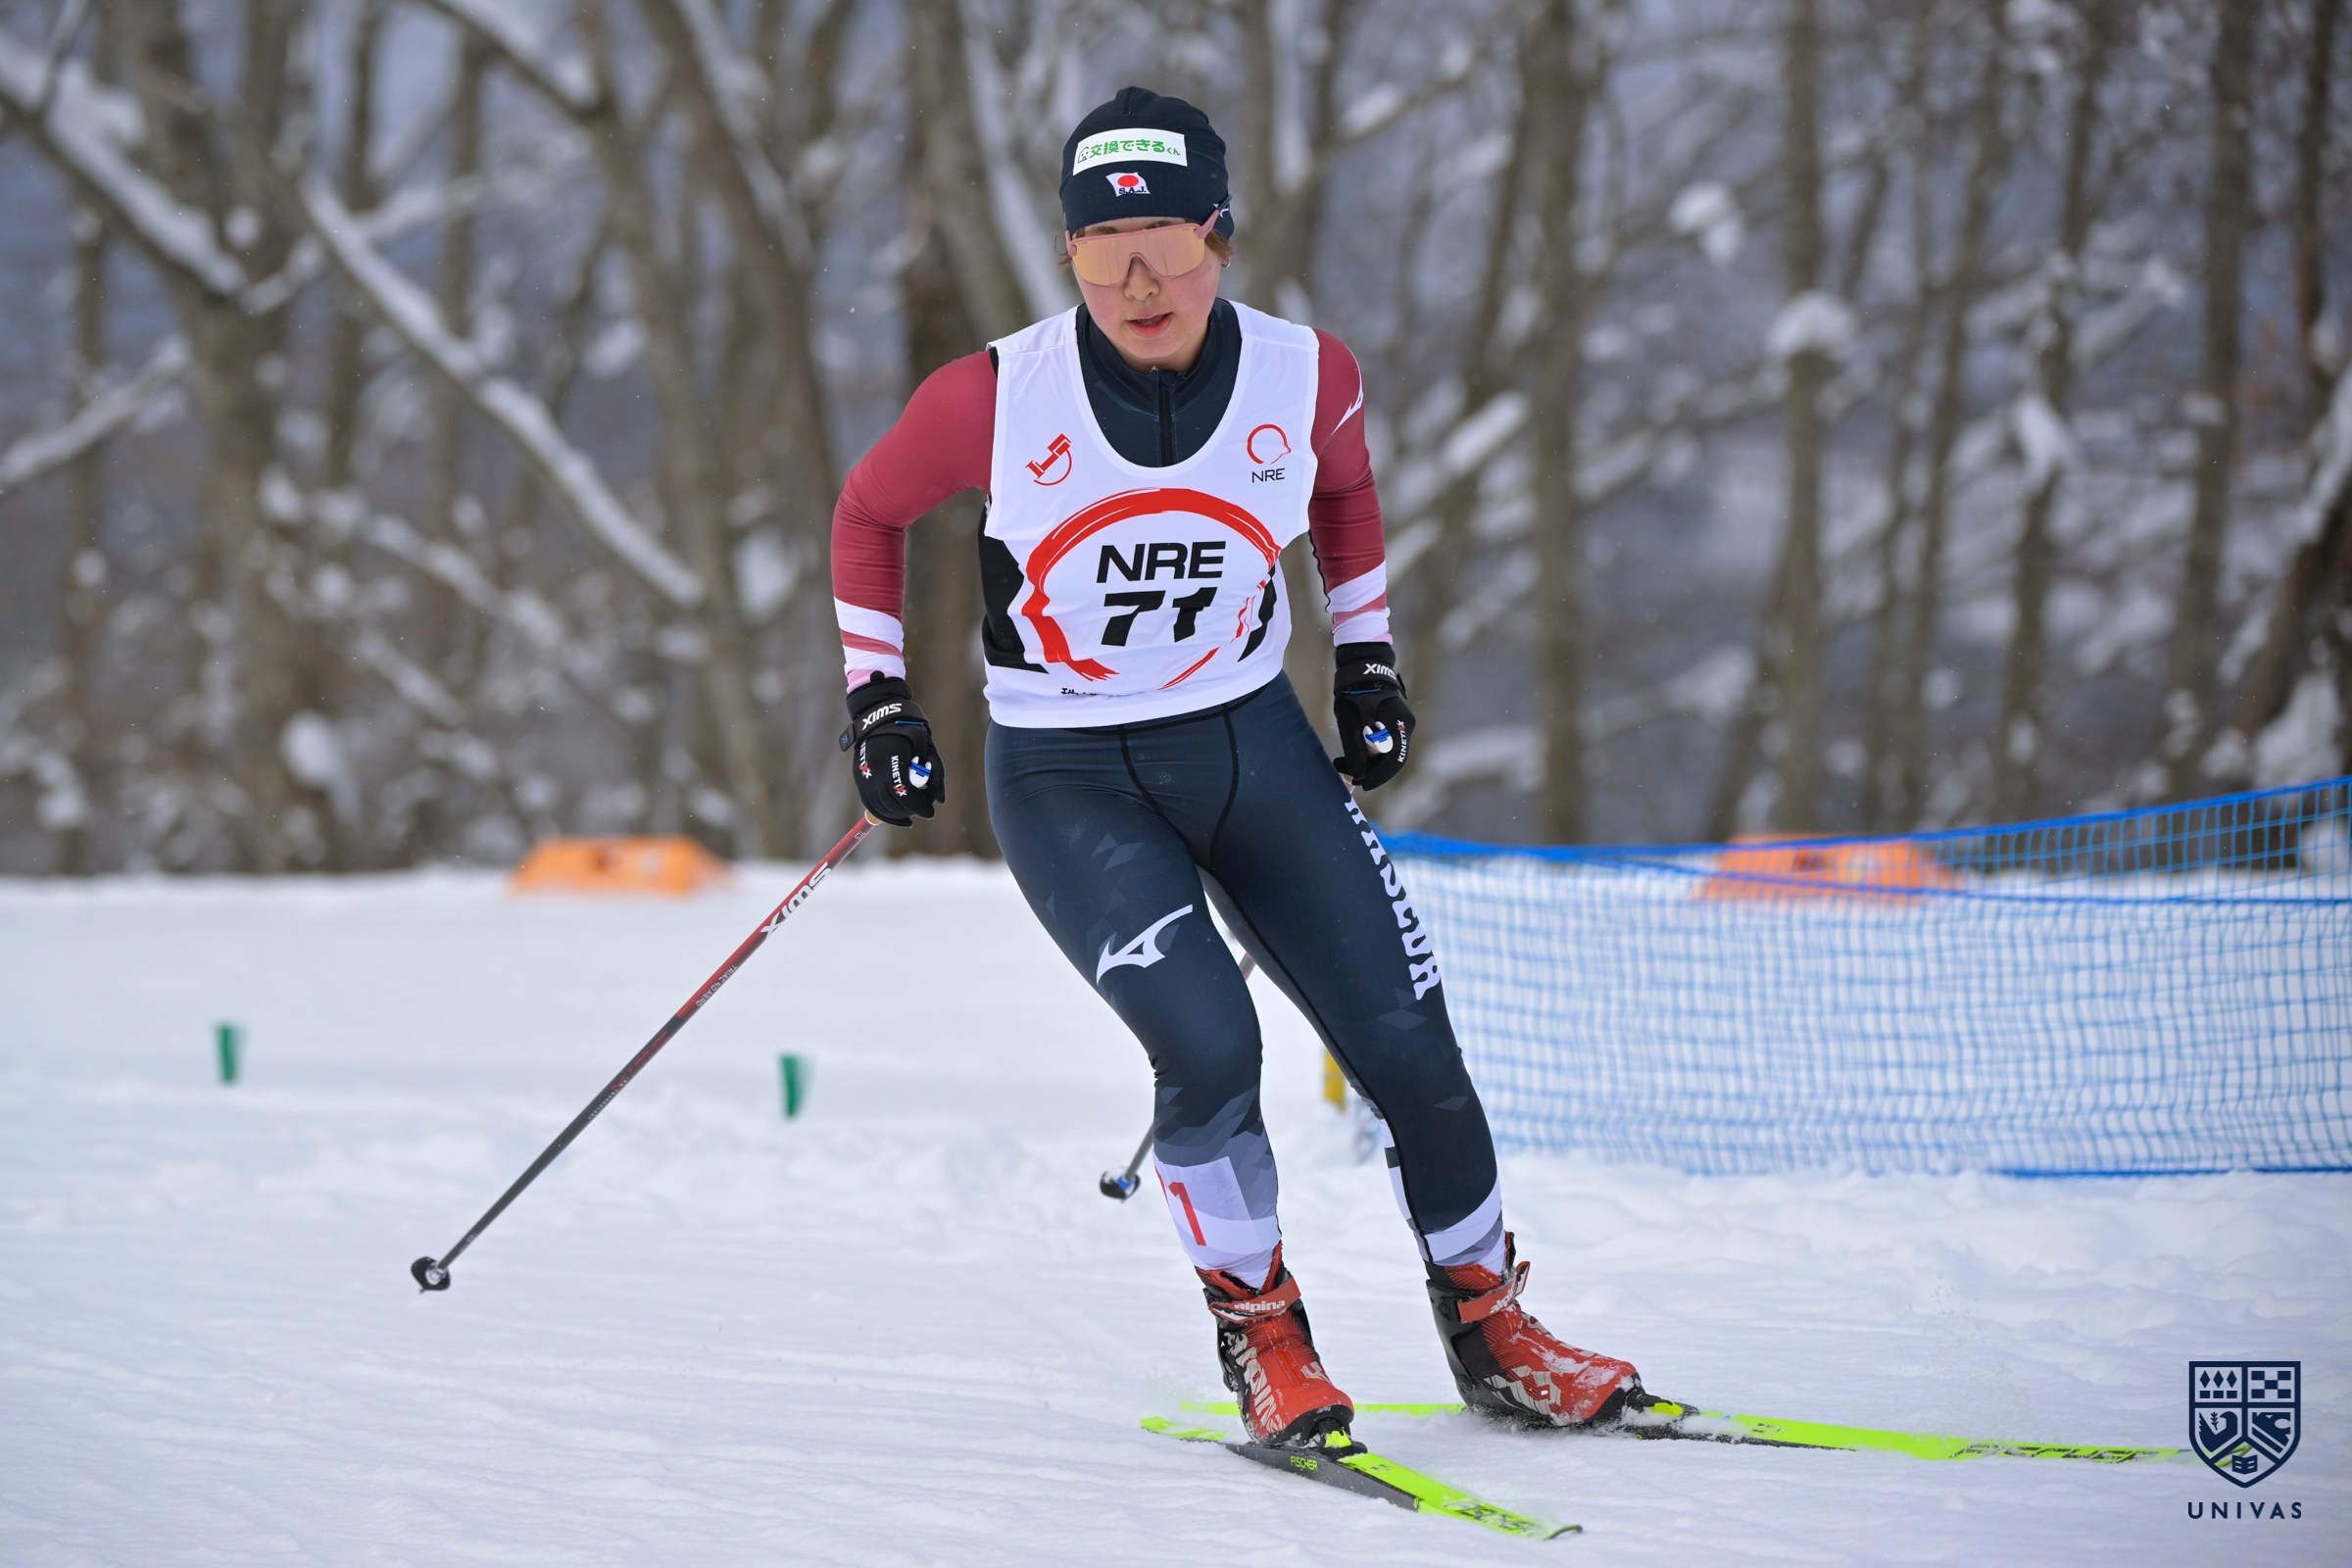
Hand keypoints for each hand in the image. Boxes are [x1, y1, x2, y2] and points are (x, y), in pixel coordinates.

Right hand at [842, 675, 944, 825]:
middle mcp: (875, 769)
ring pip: (879, 806)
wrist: (879, 716)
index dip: (919, 806)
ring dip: (896, 814)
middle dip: (909, 811)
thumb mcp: (927, 747)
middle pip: (891, 802)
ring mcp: (864, 774)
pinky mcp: (859, 776)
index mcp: (893, 759)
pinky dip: (881, 812)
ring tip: (910, 812)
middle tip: (923, 810)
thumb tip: (941, 801)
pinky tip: (894, 815)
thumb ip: (936, 773)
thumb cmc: (908, 731)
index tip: (930, 812)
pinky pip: (869, 802)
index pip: (905, 792)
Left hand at [1332, 642, 1413, 789]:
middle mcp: (1405, 726)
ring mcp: (1402, 723)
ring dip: (1369, 761)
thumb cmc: (1354, 693)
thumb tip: (1358, 775)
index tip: (1361, 785)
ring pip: (1388, 752)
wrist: (1362, 667)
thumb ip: (1354, 750)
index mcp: (1399, 726)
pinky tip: (1354, 752)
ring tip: (1344, 762)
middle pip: (1392, 759)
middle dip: (1372, 771)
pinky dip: (1371, 751)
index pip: (1394, 761)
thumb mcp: (1350, 723)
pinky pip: (1386, 742)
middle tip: (1351, 778)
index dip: (1378, 777)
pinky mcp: (1394, 721)